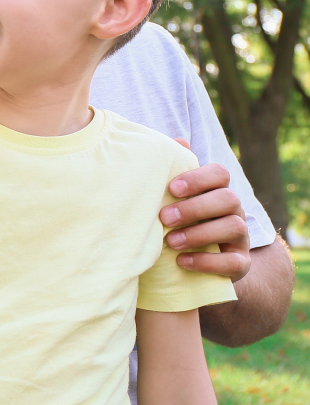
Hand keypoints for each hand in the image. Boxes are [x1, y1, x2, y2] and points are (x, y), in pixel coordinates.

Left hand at [160, 157, 249, 281]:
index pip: (219, 173)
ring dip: (199, 234)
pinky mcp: (240, 263)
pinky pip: (235, 262)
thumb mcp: (173, 195)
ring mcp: (241, 237)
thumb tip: (177, 140)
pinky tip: (182, 262)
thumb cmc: (178, 217)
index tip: (172, 188)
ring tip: (170, 242)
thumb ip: (173, 169)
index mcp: (217, 189)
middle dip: (195, 208)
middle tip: (164, 217)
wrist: (194, 257)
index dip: (199, 178)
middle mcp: (234, 210)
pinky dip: (208, 262)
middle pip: (228, 199)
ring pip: (235, 227)